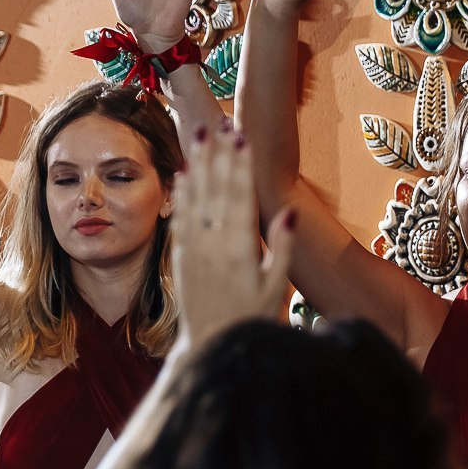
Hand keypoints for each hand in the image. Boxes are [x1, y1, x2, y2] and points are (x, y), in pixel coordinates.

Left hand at [169, 125, 294, 347]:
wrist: (209, 346)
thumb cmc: (250, 319)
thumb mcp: (276, 288)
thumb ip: (281, 250)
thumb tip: (287, 213)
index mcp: (241, 250)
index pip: (240, 196)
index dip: (241, 165)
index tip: (242, 137)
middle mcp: (214, 244)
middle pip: (217, 189)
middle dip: (220, 154)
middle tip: (221, 122)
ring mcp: (194, 249)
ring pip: (195, 196)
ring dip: (198, 163)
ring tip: (200, 134)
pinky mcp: (180, 256)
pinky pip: (180, 216)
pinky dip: (182, 191)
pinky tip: (184, 170)